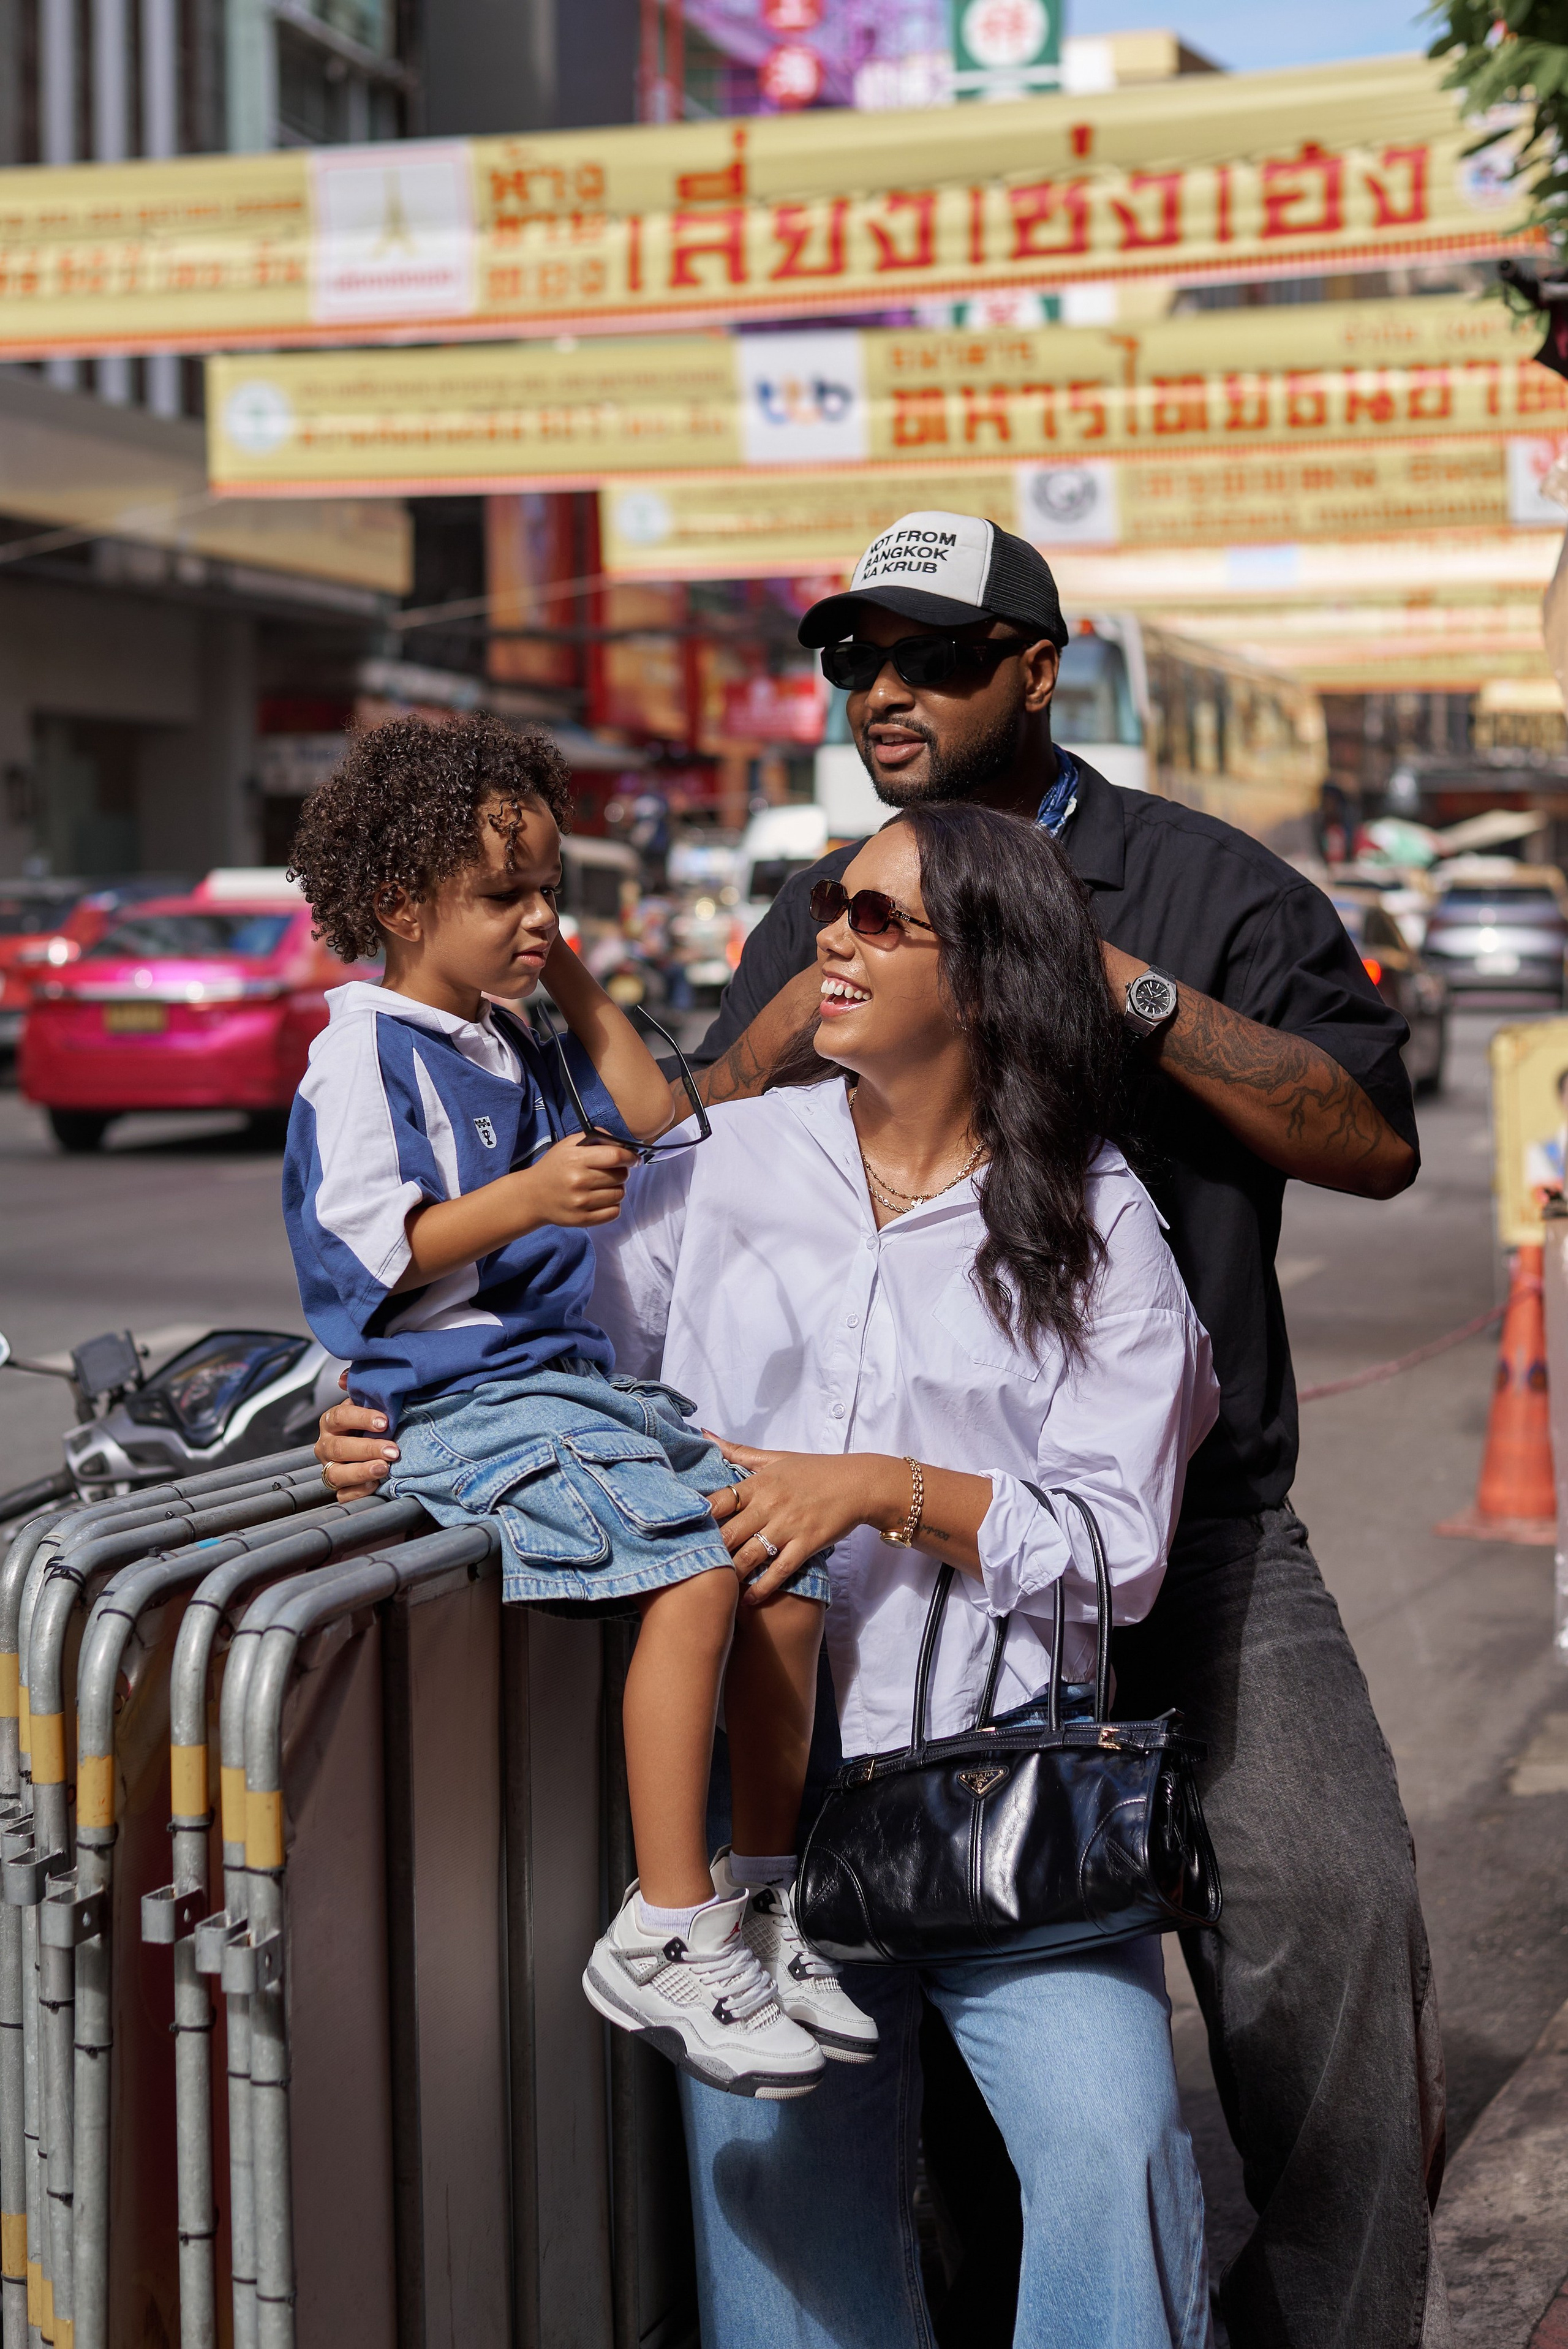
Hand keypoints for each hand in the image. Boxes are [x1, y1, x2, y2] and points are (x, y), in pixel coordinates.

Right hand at [316, 1371, 398, 1494]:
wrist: (374, 1445)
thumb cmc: (371, 1423)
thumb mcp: (368, 1403)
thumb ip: (359, 1388)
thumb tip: (344, 1378)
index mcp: (331, 1421)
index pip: (339, 1417)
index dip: (361, 1418)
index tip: (384, 1422)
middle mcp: (327, 1445)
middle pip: (339, 1448)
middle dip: (367, 1449)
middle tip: (392, 1451)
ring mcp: (330, 1467)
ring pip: (337, 1473)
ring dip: (361, 1472)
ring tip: (384, 1469)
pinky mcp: (339, 1487)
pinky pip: (343, 1494)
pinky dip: (358, 1491)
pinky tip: (375, 1486)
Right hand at [521, 1134, 635, 1225]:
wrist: (532, 1196)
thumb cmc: (554, 1167)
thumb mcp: (568, 1145)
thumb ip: (594, 1138)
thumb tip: (621, 1143)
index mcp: (576, 1159)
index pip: (615, 1156)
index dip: (630, 1157)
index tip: (633, 1159)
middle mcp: (579, 1181)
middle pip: (620, 1176)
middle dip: (623, 1172)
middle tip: (614, 1172)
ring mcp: (581, 1203)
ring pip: (619, 1195)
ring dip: (618, 1189)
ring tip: (606, 1186)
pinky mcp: (583, 1220)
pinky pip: (614, 1213)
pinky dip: (613, 1206)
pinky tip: (603, 1199)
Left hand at [704, 1440, 902, 1603]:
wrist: (858, 1484)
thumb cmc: (814, 1470)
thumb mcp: (776, 1457)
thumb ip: (738, 1452)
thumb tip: (704, 1433)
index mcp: (759, 1483)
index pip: (719, 1501)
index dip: (698, 1518)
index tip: (684, 1531)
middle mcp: (770, 1505)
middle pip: (729, 1533)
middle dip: (709, 1551)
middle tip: (693, 1567)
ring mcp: (789, 1527)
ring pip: (750, 1556)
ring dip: (731, 1574)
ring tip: (717, 1589)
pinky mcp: (807, 1545)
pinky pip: (779, 1571)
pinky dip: (762, 1588)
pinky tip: (748, 1600)